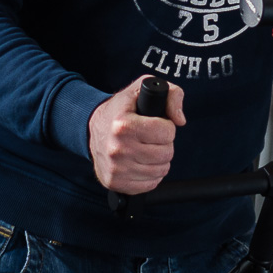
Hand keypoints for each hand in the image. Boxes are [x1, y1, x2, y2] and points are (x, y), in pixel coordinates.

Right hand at [89, 76, 186, 193]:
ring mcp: (116, 169)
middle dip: (165, 144)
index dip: (167, 127)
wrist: (91, 128)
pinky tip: (140, 162)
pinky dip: (151, 174)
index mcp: (123, 125)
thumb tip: (180, 119)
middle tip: (152, 138)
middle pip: (166, 153)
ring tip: (146, 149)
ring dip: (159, 160)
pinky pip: (150, 184)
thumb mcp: (142, 89)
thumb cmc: (121, 109)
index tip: (157, 124)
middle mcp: (117, 149)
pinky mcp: (115, 182)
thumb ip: (171, 95)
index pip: (166, 132)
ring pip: (161, 170)